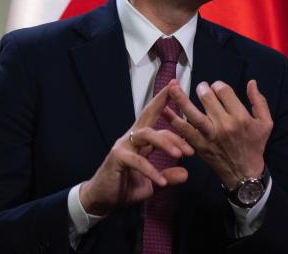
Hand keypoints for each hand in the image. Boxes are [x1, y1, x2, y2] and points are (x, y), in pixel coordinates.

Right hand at [80, 80, 193, 214]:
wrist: (102, 200)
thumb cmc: (125, 186)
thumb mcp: (152, 182)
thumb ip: (167, 176)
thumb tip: (185, 173)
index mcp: (141, 140)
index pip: (155, 117)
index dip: (165, 102)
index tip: (177, 87)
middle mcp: (132, 138)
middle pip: (148, 114)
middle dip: (162, 101)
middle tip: (178, 92)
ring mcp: (123, 146)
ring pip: (147, 134)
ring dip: (166, 142)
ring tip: (182, 154)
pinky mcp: (117, 158)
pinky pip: (138, 161)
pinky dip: (151, 171)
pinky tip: (162, 182)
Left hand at [163, 80, 272, 187]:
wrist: (244, 173)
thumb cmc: (255, 146)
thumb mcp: (266, 123)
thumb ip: (259, 101)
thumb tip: (251, 82)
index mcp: (240, 117)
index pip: (224, 91)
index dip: (218, 85)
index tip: (217, 87)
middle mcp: (224, 125)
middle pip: (207, 98)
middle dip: (202, 88)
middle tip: (201, 88)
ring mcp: (209, 136)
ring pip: (192, 113)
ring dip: (180, 98)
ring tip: (172, 87)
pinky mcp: (199, 145)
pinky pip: (184, 131)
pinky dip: (173, 120)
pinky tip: (164, 110)